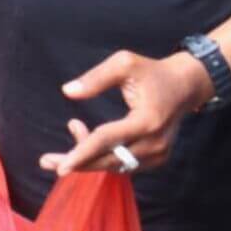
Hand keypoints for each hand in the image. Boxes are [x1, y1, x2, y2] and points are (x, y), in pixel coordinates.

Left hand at [38, 51, 213, 175]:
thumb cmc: (151, 71)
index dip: (82, 153)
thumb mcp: (124, 63)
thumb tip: (68, 92)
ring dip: (87, 156)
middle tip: (45, 161)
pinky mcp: (157, 158)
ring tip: (71, 128)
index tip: (60, 167)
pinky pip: (123, 163)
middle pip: (108, 160)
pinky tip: (85, 136)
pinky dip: (102, 155)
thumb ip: (95, 77)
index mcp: (147, 120)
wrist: (185, 86)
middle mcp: (154, 143)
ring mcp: (158, 154)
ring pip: (114, 164)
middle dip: (77, 162)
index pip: (108, 141)